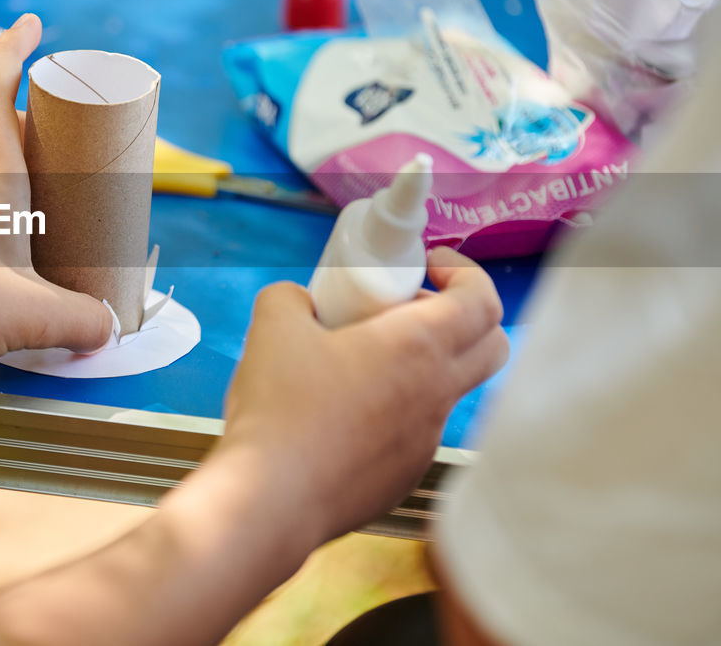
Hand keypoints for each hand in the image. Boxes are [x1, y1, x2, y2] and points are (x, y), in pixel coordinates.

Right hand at [216, 247, 508, 554]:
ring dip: (421, 366)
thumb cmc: (281, 409)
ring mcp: (426, 441)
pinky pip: (415, 432)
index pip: (483, 300)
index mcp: (418, 347)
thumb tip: (298, 301)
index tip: (428, 265)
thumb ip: (290, 298)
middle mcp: (437, 394)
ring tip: (358, 364)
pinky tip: (340, 418)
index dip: (465, 272)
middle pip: (493, 345)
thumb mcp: (273, 328)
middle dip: (463, 316)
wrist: (271, 499)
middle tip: (408, 308)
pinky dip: (394, 411)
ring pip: (448, 391)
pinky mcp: (405, 476)